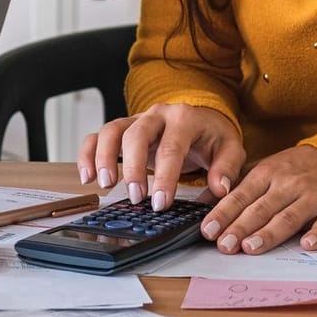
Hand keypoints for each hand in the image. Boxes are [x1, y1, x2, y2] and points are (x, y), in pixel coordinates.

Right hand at [78, 104, 243, 210]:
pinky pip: (98, 135)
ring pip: (112, 130)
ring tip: (106, 185)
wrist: (202, 118)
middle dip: (133, 168)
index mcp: (184, 118)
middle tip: (136, 198)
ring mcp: (136, 119)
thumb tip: (220, 188)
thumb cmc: (213, 136)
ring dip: (104, 158)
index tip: (161, 202)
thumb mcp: (230, 148)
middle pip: (136, 135)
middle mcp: (157, 114)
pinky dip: (88, 154)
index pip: (171, 146)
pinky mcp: (123, 128)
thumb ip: (226, 168)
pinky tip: (87, 177)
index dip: (165, 176)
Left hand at [201, 145, 316, 253]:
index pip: (241, 196)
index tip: (208, 229)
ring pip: (289, 217)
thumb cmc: (297, 169)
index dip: (223, 213)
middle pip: (261, 209)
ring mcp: (314, 196)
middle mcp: (289, 184)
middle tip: (224, 245)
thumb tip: (202, 202)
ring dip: (269, 233)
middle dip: (240, 227)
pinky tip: (307, 244)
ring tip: (251, 247)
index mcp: (268, 173)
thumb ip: (237, 185)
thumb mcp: (265, 169)